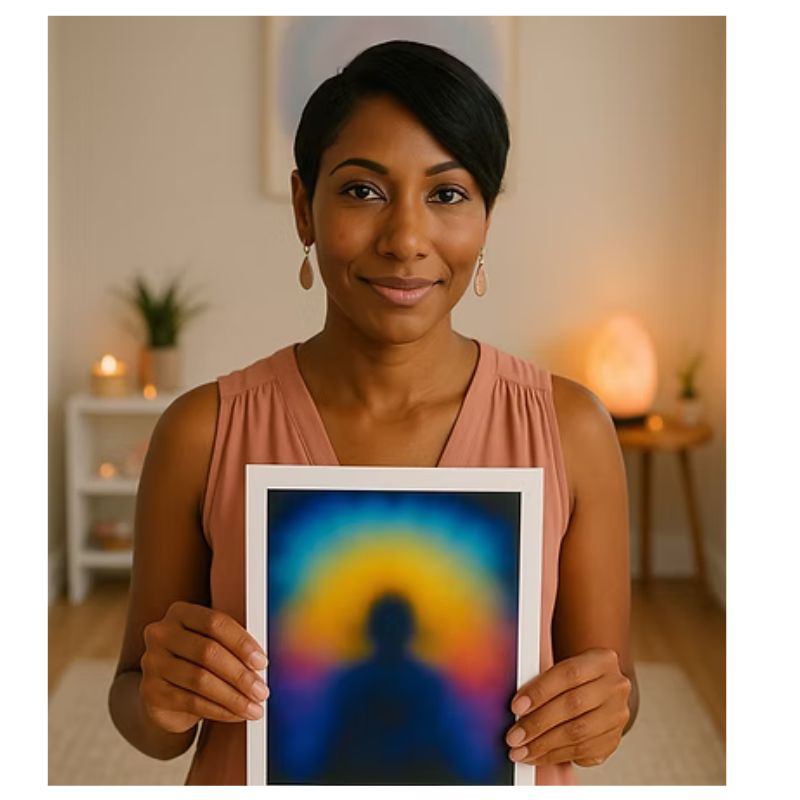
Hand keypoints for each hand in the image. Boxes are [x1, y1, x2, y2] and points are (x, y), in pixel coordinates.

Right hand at [139, 601, 268, 733]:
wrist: (165, 691)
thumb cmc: (198, 661)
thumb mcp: (212, 643)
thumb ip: (231, 644)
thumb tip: (261, 662)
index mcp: (180, 613)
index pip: (215, 622)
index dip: (242, 643)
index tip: (262, 662)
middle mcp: (161, 633)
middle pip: (208, 652)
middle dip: (240, 674)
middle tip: (262, 691)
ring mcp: (152, 662)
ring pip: (201, 680)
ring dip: (233, 697)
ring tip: (254, 707)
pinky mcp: (151, 692)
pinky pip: (191, 702)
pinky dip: (219, 710)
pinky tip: (236, 714)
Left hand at [505, 648, 630, 766]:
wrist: (600, 690)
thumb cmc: (574, 678)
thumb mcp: (564, 668)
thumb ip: (544, 681)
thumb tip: (518, 705)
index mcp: (601, 660)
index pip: (568, 674)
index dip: (540, 691)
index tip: (516, 706)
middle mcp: (615, 687)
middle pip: (573, 706)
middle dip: (538, 723)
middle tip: (515, 735)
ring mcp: (617, 715)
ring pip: (578, 733)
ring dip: (544, 745)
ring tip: (521, 750)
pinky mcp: (613, 739)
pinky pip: (582, 752)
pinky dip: (554, 756)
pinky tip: (537, 756)